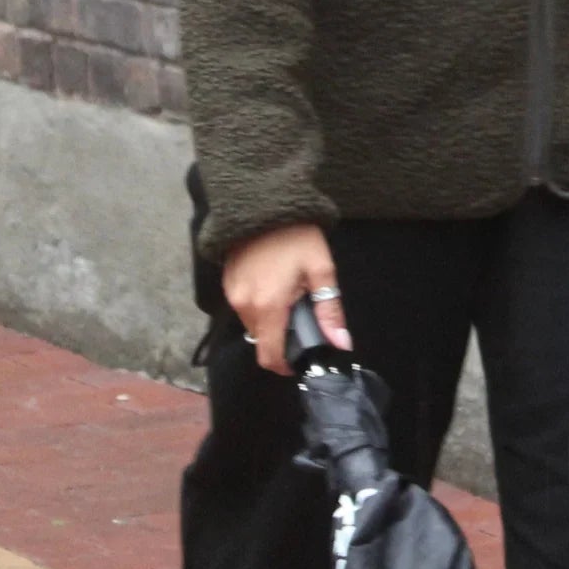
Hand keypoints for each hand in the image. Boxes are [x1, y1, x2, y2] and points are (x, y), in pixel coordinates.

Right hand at [222, 223, 350, 374]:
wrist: (265, 202)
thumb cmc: (296, 235)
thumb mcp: (321, 269)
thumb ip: (330, 310)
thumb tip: (341, 344)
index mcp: (267, 306)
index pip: (270, 356)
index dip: (286, 366)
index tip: (301, 360)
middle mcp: (243, 305)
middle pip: (262, 340)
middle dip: (282, 337)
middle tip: (302, 317)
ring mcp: (232, 294)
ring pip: (252, 325)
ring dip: (270, 321)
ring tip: (290, 297)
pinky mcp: (227, 283)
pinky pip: (244, 307)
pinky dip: (259, 306)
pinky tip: (274, 285)